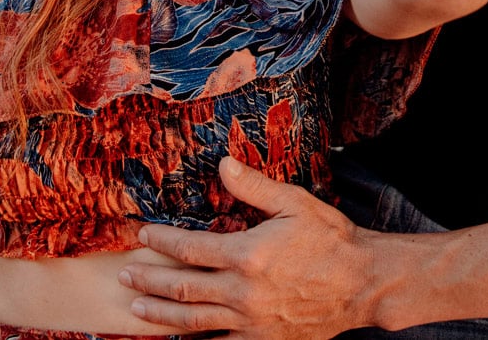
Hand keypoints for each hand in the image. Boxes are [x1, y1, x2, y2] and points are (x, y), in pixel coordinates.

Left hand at [121, 157, 376, 339]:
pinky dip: (197, 339)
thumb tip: (222, 165)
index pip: (189, 248)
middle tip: (124, 277)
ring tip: (136, 310)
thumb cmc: (331, 240)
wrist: (363, 284)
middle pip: (182, 289)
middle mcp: (243, 292)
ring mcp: (251, 320)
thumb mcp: (294, 203)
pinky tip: (180, 337)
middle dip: (148, 283)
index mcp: (247, 255)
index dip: (162, 242)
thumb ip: (253, 187)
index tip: (142, 236)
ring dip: (161, 315)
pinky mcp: (263, 339)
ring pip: (194, 321)